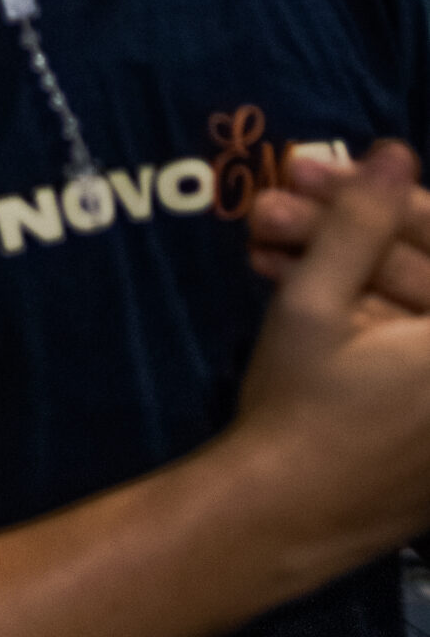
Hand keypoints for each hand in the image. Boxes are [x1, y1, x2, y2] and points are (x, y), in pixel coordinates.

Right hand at [235, 143, 429, 567]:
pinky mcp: (428, 431)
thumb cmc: (299, 407)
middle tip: (274, 202)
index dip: (384, 200)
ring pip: (403, 308)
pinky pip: (403, 349)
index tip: (316, 173)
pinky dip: (354, 310)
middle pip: (418, 275)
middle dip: (345, 231)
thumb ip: (360, 222)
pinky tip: (288, 281)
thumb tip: (395, 153)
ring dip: (339, 267)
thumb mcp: (316, 302)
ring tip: (262, 242)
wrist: (280, 521)